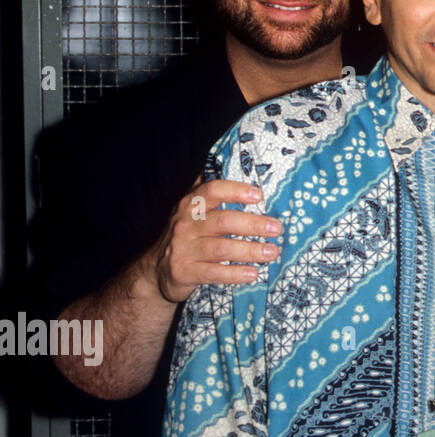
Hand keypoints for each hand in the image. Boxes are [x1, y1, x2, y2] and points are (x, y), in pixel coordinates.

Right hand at [151, 175, 281, 303]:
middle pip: (224, 221)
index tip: (259, 195)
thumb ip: (209, 191)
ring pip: (221, 248)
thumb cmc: (185, 236)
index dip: (236, 191)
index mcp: (191, 206)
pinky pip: (213, 273)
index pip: (213, 191)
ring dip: (250, 250)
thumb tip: (229, 161)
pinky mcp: (183, 272)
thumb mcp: (192, 212)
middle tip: (277, 229)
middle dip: (254, 225)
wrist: (155, 271)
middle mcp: (185, 225)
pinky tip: (253, 273)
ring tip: (272, 252)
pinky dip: (235, 274)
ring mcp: (183, 249)